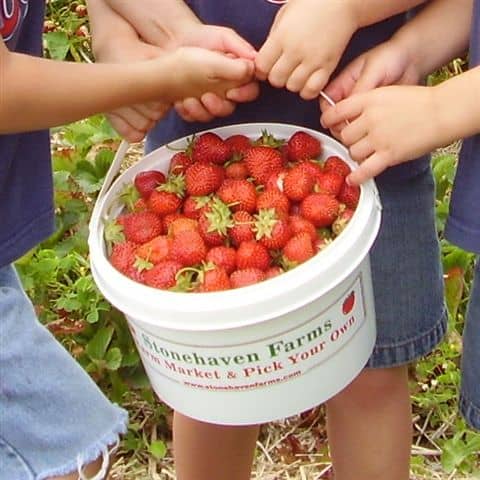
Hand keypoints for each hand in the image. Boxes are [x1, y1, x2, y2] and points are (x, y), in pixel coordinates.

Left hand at [92, 1, 258, 123]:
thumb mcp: (223, 39)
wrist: (173, 40)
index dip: (243, 94)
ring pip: (211, 115)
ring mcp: (207, 98)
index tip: (232, 91)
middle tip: (208, 97)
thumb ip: (241, 51)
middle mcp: (224, 89)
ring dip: (202, 110)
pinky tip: (181, 101)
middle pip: (229, 108)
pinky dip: (187, 111)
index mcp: (236, 75)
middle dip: (219, 106)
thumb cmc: (200, 38)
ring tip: (190, 99)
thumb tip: (254, 65)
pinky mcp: (192, 104)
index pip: (249, 91)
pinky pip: (193, 116)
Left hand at [255, 0, 357, 98]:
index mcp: (281, 36)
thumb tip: (267, 59)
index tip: (267, 66)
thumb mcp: (284, 15)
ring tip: (297, 72)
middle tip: (283, 68)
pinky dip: (308, 89)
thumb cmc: (312, 4)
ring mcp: (312, 60)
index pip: (261, 66)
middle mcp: (295, 50)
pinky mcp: (327, 66)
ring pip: (293, 87)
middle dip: (277, 76)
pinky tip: (308, 80)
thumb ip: (274, 38)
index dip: (262, 69)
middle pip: (276, 80)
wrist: (342, 1)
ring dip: (292, 83)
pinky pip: (311, 90)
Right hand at [319, 39, 420, 138]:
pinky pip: (364, 128)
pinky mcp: (372, 115)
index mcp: (343, 83)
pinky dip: (366, 132)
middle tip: (352, 129)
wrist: (414, 60)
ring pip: (348, 126)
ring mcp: (360, 108)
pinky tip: (373, 130)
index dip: (329, 114)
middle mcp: (349, 97)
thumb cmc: (391, 56)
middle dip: (340, 127)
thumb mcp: (373, 70)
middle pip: (335, 119)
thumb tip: (349, 109)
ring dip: (353, 131)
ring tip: (363, 130)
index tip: (336, 121)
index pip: (326, 103)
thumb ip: (359, 90)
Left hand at [321, 85, 444, 184]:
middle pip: (344, 135)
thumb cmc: (418, 101)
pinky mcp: (388, 155)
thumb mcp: (386, 93)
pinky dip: (357, 176)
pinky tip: (352, 179)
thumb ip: (366, 103)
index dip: (329, 120)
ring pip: (352, 152)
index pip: (336, 111)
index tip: (328, 124)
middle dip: (348, 139)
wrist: (441, 112)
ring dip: (356, 154)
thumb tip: (348, 115)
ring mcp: (378, 138)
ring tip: (366, 153)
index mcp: (368, 100)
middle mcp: (370, 119)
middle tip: (357, 140)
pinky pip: (365, 169)